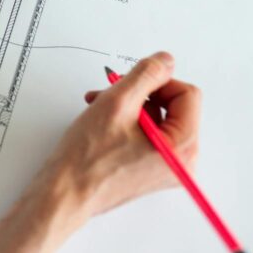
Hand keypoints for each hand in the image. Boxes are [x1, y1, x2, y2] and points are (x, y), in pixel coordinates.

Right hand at [48, 51, 201, 216]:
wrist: (64, 193)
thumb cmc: (88, 157)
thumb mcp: (117, 103)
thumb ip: (146, 75)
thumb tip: (165, 60)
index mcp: (182, 147)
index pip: (187, 95)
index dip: (158, 81)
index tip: (131, 82)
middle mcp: (182, 161)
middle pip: (173, 107)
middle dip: (139, 94)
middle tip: (109, 93)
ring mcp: (166, 167)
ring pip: (157, 118)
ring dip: (129, 106)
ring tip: (99, 105)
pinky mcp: (150, 169)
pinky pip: (148, 134)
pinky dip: (126, 121)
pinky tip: (102, 120)